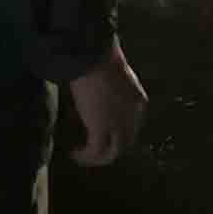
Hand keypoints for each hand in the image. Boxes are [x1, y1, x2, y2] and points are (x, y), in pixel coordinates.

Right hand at [67, 38, 147, 166]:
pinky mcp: (101, 128)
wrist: (93, 55)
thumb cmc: (98, 57)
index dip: (118, 134)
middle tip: (92, 151)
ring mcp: (119, 123)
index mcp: (138, 101)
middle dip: (109, 149)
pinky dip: (85, 156)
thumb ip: (109, 89)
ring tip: (81, 156)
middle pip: (125, 142)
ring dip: (97, 158)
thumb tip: (95, 92)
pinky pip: (95, 151)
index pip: (133, 126)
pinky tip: (74, 154)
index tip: (104, 134)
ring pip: (113, 152)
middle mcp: (133, 115)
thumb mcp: (112, 77)